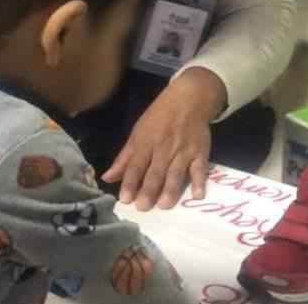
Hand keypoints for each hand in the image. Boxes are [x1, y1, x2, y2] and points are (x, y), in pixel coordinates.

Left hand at [102, 68, 226, 210]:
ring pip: (175, 172)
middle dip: (149, 189)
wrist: (188, 99)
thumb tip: (107, 178)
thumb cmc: (159, 117)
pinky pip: (199, 168)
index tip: (125, 199)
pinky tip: (197, 195)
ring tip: (165, 205)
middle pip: (155, 171)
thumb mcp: (138, 132)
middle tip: (143, 207)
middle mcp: (164, 148)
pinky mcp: (200, 152)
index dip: (130, 182)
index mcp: (146, 143)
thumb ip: (125, 158)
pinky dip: (199, 181)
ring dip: (170, 188)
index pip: (136, 165)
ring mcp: (183, 151)